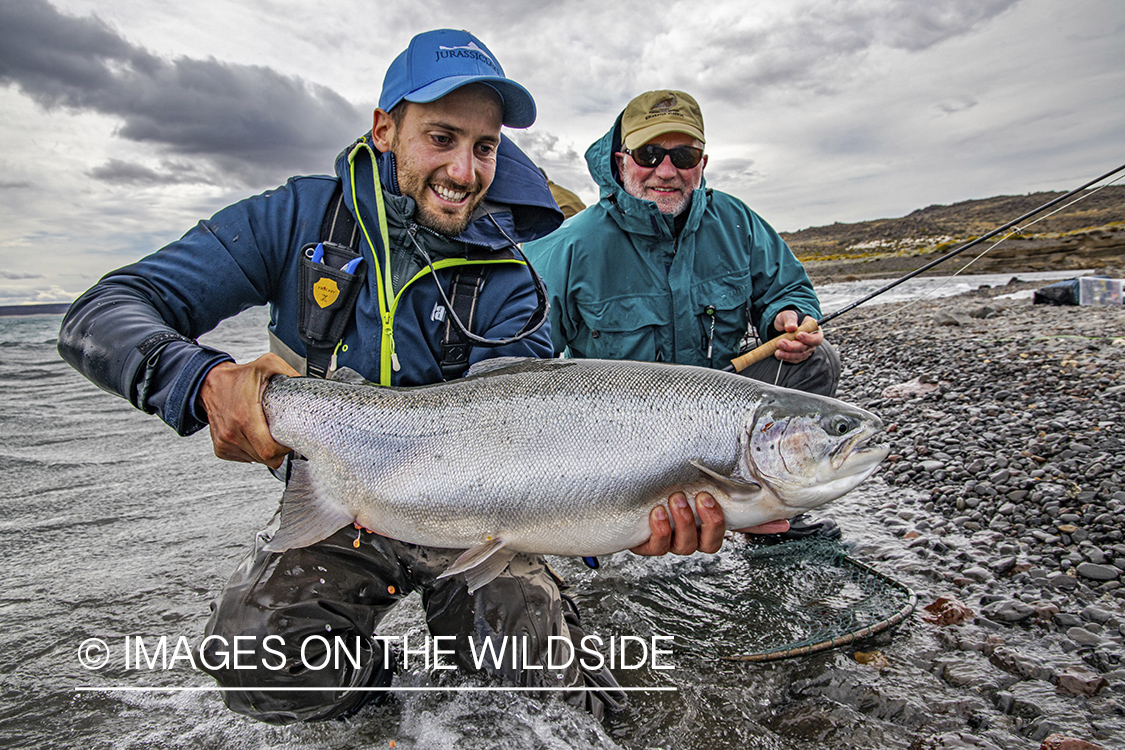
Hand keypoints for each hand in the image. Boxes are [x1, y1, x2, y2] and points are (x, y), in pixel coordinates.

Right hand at [198, 353, 298, 467]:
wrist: (208, 383)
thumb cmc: (237, 377)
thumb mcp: (266, 365)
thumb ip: (289, 372)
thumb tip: (306, 383)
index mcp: (245, 416)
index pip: (269, 450)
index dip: (284, 449)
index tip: (289, 439)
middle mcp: (232, 432)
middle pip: (266, 459)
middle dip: (278, 451)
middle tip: (282, 436)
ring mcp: (225, 442)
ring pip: (256, 461)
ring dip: (265, 451)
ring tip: (266, 432)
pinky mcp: (221, 448)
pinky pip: (245, 458)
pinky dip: (253, 451)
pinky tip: (254, 436)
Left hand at [629, 492, 791, 555]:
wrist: (627, 506)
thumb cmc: (670, 498)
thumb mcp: (701, 493)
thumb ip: (733, 498)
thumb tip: (780, 511)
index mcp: (706, 530)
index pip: (733, 531)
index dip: (753, 530)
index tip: (766, 516)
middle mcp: (691, 540)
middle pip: (710, 544)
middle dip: (709, 521)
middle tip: (702, 498)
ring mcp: (669, 543)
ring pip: (683, 545)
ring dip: (683, 522)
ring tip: (676, 500)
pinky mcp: (646, 545)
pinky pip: (656, 547)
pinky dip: (659, 531)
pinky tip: (657, 513)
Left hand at [772, 311, 822, 362]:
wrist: (783, 327)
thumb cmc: (789, 320)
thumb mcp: (789, 315)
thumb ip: (790, 319)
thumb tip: (791, 327)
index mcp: (814, 330)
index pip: (816, 338)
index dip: (809, 338)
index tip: (798, 335)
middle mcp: (811, 342)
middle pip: (805, 348)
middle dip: (792, 347)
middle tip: (780, 343)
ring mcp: (805, 350)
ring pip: (798, 355)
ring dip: (787, 354)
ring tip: (777, 352)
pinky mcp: (798, 356)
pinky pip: (793, 359)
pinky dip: (785, 357)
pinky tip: (779, 354)